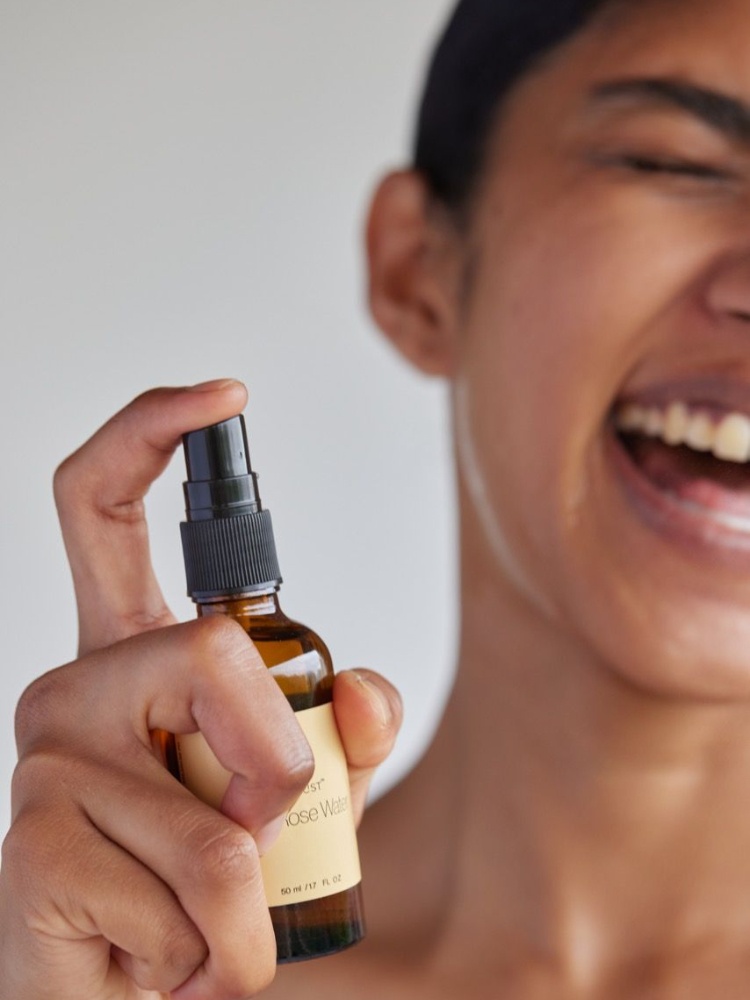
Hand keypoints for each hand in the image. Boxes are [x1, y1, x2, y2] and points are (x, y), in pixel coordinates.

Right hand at [0, 381, 401, 999]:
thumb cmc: (207, 892)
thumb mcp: (299, 799)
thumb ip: (342, 733)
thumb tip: (361, 692)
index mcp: (131, 657)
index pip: (106, 508)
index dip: (153, 433)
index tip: (221, 395)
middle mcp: (77, 689)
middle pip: (204, 650)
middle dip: (277, 755)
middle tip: (257, 829)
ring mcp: (46, 764)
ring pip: (220, 817)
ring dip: (250, 904)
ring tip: (202, 931)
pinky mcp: (31, 855)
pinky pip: (190, 897)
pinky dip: (214, 957)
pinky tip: (156, 963)